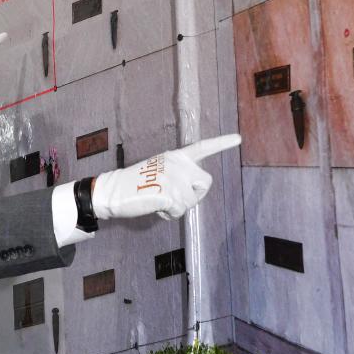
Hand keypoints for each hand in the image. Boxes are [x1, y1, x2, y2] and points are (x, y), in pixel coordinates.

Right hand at [92, 134, 240, 220]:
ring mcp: (175, 178)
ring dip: (178, 207)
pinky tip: (156, 207)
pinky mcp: (170, 194)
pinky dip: (169, 215)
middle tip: (177, 198)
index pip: (202, 147)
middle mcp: (179, 164)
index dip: (221, 143)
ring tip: (160, 201)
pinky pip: (180, 211)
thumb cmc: (136, 184)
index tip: (239, 138)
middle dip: (196, 194)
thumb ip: (178, 174)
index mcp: (176, 156)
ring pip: (192, 201)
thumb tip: (190, 189)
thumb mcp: (159, 171)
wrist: (114, 191)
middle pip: (205, 182)